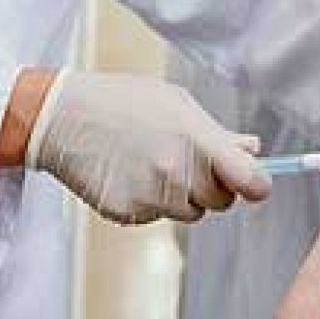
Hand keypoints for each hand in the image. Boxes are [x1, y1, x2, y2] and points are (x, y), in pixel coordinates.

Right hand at [26, 69, 269, 224]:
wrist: (62, 116)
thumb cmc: (124, 102)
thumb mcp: (177, 103)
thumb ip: (217, 132)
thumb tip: (253, 150)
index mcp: (197, 140)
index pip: (252, 182)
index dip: (257, 185)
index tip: (253, 182)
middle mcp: (178, 172)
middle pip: (222, 202)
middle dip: (214, 187)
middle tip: (189, 162)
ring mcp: (152, 196)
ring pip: (190, 212)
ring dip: (182, 196)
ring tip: (152, 162)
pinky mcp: (127, 213)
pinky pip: (156, 216)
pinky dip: (149, 201)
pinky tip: (129, 174)